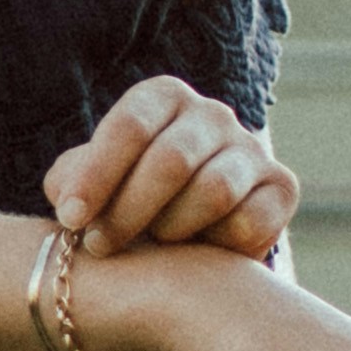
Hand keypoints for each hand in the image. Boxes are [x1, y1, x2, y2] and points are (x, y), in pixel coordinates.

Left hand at [47, 73, 300, 262]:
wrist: (187, 240)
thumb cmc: (127, 204)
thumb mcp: (91, 187)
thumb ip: (71, 181)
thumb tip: (68, 193)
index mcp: (163, 98)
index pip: (131, 125)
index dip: (97, 174)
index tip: (71, 219)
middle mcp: (212, 114)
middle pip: (172, 160)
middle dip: (129, 210)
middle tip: (99, 246)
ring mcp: (252, 148)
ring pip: (215, 191)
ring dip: (172, 228)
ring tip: (152, 246)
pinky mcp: (282, 187)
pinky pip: (250, 221)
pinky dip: (218, 245)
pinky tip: (199, 253)